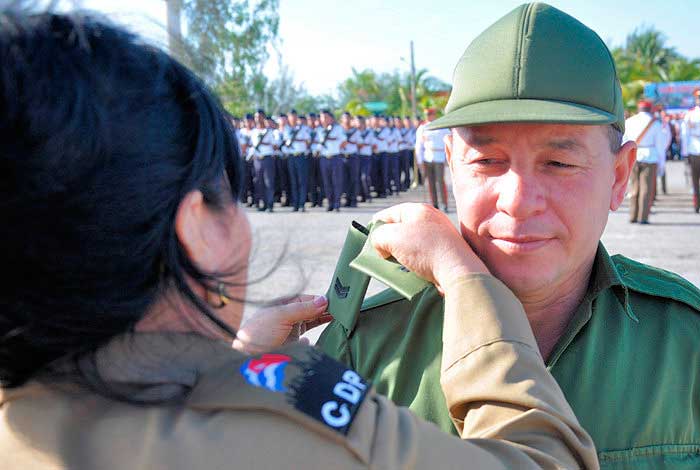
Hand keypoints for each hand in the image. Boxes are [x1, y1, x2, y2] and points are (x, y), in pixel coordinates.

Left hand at [233, 295, 330, 353]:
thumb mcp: (281, 316)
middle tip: (342, 312)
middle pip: (310, 311)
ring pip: (310, 324)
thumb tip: (324, 299)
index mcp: (283, 306)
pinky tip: (316, 340)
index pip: (306, 299)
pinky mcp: (291, 347)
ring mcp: (289, 332)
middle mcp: (287, 317)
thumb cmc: (259, 333)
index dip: (320, 300)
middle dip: (324, 311)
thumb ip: (303, 308)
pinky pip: (307, 341)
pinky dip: (313, 340)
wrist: (247, 360)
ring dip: (322, 323)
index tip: (336, 302)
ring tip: (337, 322)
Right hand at [371, 203, 488, 292]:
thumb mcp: (390, 237)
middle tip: (383, 255)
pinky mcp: (444, 252)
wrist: (457, 271)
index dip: (376, 227)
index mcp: (418, 210)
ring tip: (398, 265)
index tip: (370, 241)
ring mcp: (439, 236)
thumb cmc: (425, 250)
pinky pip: (422, 255)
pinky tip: (412, 271)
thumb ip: (378, 237)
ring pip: (410, 244)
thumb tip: (381, 247)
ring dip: (401, 255)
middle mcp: (430, 219)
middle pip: (399, 229)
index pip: (388, 214)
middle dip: (389, 243)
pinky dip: (414, 263)